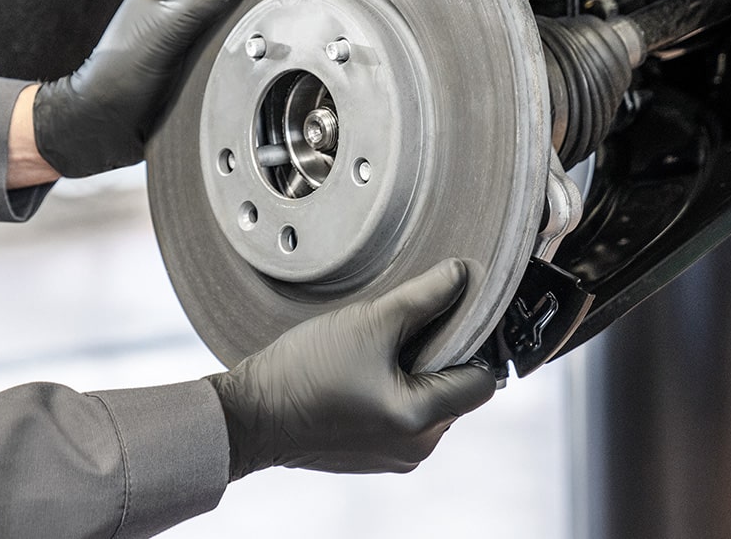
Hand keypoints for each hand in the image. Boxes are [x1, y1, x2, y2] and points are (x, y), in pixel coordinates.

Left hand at [32, 0, 245, 177]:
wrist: (107, 120)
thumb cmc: (120, 72)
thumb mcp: (166, 29)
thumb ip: (202, 0)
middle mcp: (170, 2)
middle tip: (260, 2)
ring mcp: (180, 30)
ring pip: (222, 17)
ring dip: (235, 25)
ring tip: (250, 29)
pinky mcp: (188, 56)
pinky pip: (217, 44)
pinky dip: (229, 47)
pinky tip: (238, 52)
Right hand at [207, 259, 496, 479]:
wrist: (249, 414)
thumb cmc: (305, 371)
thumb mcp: (368, 322)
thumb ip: (423, 296)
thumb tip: (463, 274)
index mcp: (422, 422)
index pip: (482, 381)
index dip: (470, 344)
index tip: (443, 319)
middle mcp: (416, 448)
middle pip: (453, 392)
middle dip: (433, 357)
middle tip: (394, 332)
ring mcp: (393, 456)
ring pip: (425, 402)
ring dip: (409, 373)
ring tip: (369, 352)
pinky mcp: (370, 454)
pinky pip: (398, 416)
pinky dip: (387, 391)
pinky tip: (355, 372)